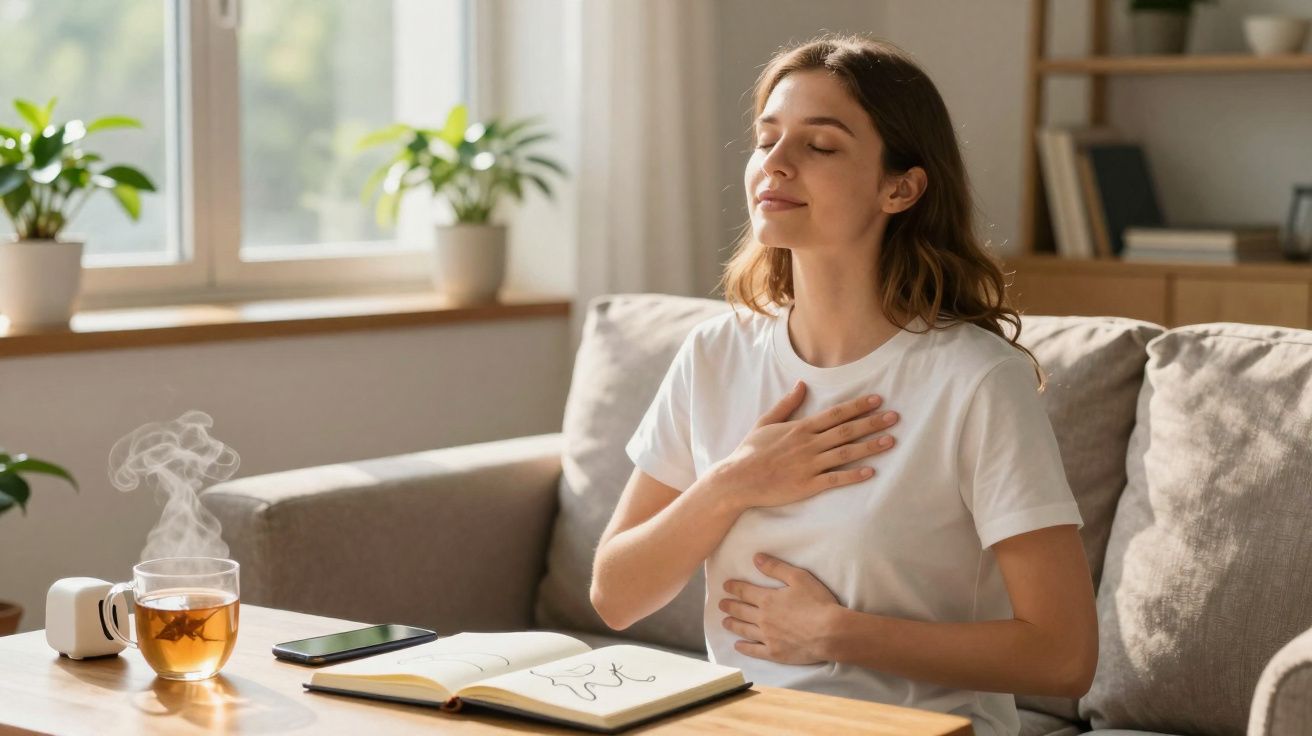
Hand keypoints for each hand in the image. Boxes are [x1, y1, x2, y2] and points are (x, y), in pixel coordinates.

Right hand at [709, 380, 898, 509]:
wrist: (738, 479)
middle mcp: (809, 444)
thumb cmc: (750, 451)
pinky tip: (871, 471)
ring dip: (870, 446)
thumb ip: (786, 404)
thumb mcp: (766, 422)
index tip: (878, 400)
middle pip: (847, 431)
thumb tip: (801, 385)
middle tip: (895, 417)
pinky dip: (854, 475)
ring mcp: (809, 465)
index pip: (836, 414)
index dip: (858, 406)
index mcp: (801, 427)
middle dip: (873, 422)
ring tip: (891, 440)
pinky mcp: (808, 485)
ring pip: (846, 453)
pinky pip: (835, 478)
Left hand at [720, 553, 840, 664]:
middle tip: (721, 604)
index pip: (745, 591)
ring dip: (733, 624)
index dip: (734, 587)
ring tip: (724, 622)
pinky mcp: (775, 652)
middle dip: (730, 606)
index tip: (726, 586)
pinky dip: (744, 648)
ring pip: (744, 629)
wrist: (830, 632)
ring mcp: (768, 637)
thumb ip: (776, 567)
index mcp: (768, 599)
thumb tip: (756, 558)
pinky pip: (754, 650)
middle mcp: (763, 618)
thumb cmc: (817, 602)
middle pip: (741, 610)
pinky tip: (738, 645)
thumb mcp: (799, 577)